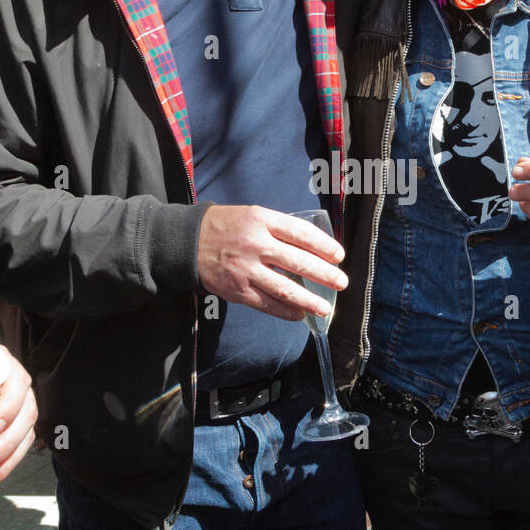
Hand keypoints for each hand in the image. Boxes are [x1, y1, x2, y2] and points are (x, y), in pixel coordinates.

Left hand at [0, 348, 37, 492]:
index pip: (17, 384)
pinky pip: (18, 450)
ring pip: (25, 436)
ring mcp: (20, 408)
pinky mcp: (16, 428)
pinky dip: (4, 468)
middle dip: (3, 446)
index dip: (8, 408)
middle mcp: (17, 387)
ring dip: (5, 463)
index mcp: (3, 365)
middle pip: (25, 416)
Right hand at [197, 204, 347, 320]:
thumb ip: (279, 230)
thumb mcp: (253, 215)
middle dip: (325, 275)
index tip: (339, 256)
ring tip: (325, 308)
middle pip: (299, 262)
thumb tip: (313, 249)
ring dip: (309, 300)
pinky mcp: (237, 289)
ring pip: (285, 287)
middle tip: (341, 283)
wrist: (188, 242)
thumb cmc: (228, 227)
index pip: (302, 233)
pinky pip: (267, 303)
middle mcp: (256, 244)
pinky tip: (299, 314)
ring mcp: (246, 269)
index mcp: (262, 220)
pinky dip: (286, 311)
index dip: (324, 246)